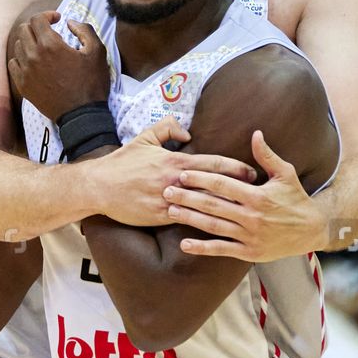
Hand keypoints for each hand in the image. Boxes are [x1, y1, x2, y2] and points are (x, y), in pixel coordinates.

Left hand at [7, 12, 110, 120]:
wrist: (81, 114)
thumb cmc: (91, 83)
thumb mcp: (97, 52)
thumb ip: (85, 30)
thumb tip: (70, 22)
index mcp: (50, 45)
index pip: (37, 19)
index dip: (47, 15)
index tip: (57, 20)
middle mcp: (33, 55)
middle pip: (24, 30)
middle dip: (37, 26)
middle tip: (50, 32)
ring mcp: (25, 71)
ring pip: (18, 46)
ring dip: (29, 41)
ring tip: (42, 48)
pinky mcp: (23, 85)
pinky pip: (13, 64)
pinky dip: (21, 58)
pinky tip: (33, 62)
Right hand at [84, 117, 255, 226]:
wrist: (100, 186)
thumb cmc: (123, 162)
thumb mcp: (144, 138)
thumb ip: (167, 128)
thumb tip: (188, 132)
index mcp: (175, 161)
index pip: (212, 163)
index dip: (235, 167)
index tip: (251, 172)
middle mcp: (175, 181)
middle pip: (214, 185)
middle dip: (237, 189)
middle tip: (257, 194)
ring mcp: (169, 200)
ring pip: (203, 205)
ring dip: (224, 209)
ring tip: (244, 213)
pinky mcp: (160, 216)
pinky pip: (186, 220)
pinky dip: (203, 223)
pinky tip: (219, 229)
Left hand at [165, 131, 328, 261]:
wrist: (312, 230)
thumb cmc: (296, 199)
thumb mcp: (285, 173)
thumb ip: (267, 155)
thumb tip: (255, 133)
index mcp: (258, 195)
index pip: (224, 185)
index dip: (201, 179)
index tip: (183, 173)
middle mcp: (252, 216)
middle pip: (213, 205)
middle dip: (187, 197)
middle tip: (166, 191)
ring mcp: (250, 236)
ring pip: (214, 226)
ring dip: (190, 219)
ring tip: (170, 211)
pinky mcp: (249, 252)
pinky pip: (222, 249)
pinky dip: (202, 248)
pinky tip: (185, 244)